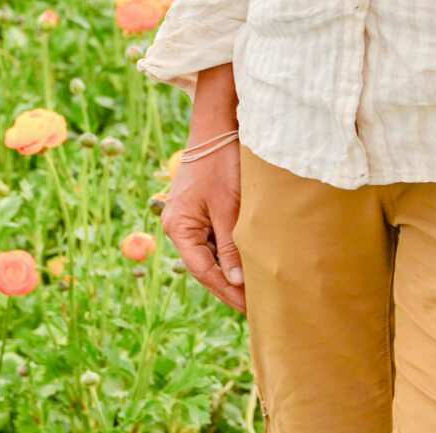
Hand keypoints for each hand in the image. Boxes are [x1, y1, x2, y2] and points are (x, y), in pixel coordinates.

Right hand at [159, 64, 245, 311]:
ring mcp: (188, 219)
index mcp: (178, 226)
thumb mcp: (229, 207)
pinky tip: (249, 265)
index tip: (250, 308)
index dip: (226, 291)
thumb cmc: (221, 163)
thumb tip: (236, 282)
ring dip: (230, 272)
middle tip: (257, 307)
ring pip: (210, 255)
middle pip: (204, 266)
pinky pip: (214, 240)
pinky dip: (230, 254)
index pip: (202, 270)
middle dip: (229, 287)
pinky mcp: (200, 211)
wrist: (217, 127)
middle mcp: (178, 225)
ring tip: (256, 291)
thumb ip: (231, 246)